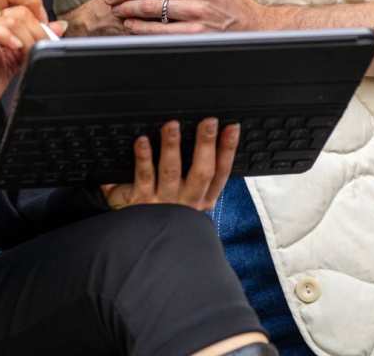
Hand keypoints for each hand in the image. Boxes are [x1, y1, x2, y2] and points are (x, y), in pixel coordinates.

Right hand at [0, 0, 66, 118]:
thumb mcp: (14, 61)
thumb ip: (33, 41)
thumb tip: (59, 26)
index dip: (34, 3)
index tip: (45, 27)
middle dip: (35, 17)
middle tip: (42, 42)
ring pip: (5, 15)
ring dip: (27, 35)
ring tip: (28, 54)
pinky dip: (5, 37)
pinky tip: (15, 49)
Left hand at [101, 117, 239, 211]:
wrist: (145, 250)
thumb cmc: (167, 215)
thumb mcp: (189, 201)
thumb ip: (199, 175)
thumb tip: (213, 140)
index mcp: (203, 200)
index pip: (220, 173)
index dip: (228, 150)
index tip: (232, 127)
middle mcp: (187, 202)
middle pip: (202, 171)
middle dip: (206, 144)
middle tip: (208, 122)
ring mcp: (164, 202)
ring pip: (171, 171)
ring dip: (172, 146)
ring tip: (172, 126)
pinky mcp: (141, 202)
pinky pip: (144, 176)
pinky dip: (144, 157)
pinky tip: (142, 141)